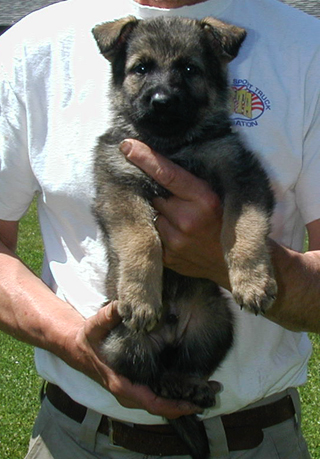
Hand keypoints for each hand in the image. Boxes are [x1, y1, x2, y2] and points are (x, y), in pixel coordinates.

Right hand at [62, 301, 210, 418]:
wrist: (77, 349)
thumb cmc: (88, 339)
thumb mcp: (95, 325)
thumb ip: (109, 315)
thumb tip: (122, 305)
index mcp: (121, 382)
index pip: (150, 401)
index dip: (172, 406)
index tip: (191, 404)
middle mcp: (128, 391)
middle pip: (160, 407)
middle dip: (185, 404)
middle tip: (211, 393)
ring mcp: (132, 391)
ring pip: (160, 403)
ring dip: (182, 400)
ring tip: (208, 390)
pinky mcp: (135, 386)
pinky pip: (157, 395)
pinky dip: (174, 394)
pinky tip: (190, 386)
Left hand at [120, 139, 229, 288]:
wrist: (231, 265)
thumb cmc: (227, 225)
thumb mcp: (219, 197)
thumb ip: (193, 183)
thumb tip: (160, 164)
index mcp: (204, 200)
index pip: (168, 174)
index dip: (146, 158)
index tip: (128, 146)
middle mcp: (187, 220)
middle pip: (155, 195)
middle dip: (161, 195)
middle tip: (179, 203)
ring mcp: (175, 242)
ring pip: (152, 216)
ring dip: (160, 215)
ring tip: (180, 222)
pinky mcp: (167, 258)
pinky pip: (153, 235)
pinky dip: (160, 232)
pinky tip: (177, 236)